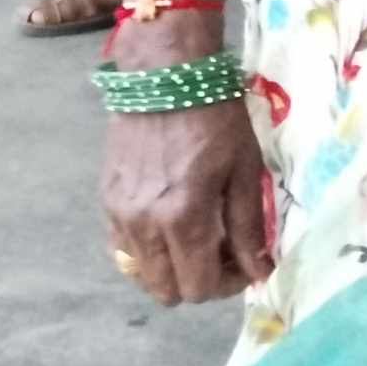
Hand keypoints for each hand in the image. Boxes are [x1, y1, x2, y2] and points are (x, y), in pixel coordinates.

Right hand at [103, 100, 273, 304]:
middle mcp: (145, 226)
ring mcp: (119, 215)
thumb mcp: (244, 170)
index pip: (200, 287)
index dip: (227, 283)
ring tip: (195, 239)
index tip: (243, 262)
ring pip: (142, 275)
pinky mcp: (106, 201)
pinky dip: (146, 252)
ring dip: (171, 269)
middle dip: (199, 281)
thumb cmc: (216, 117)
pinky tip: (167, 227)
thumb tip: (260, 273)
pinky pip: (122, 250)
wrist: (165, 74)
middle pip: (167, 291)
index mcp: (184, 219)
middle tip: (220, 252)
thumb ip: (248, 228)